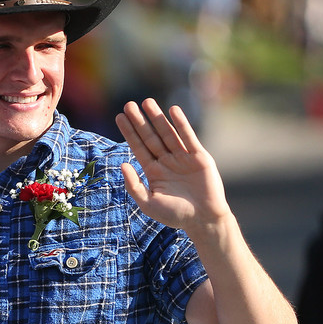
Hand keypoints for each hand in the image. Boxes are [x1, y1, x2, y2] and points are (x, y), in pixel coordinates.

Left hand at [115, 99, 231, 233]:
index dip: (129, 132)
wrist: (203, 220)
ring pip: (167, 134)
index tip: (119, 117)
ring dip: (157, 118)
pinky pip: (188, 137)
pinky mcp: (199, 157)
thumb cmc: (175, 215)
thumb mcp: (148, 203)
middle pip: (150, 137)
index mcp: (153, 171)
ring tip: (147, 102)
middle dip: (140, 121)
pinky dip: (181, 124)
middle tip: (129, 104)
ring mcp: (183, 158)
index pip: (138, 147)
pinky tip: (173, 110)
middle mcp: (166, 161)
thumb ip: (134, 185)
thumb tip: (121, 164)